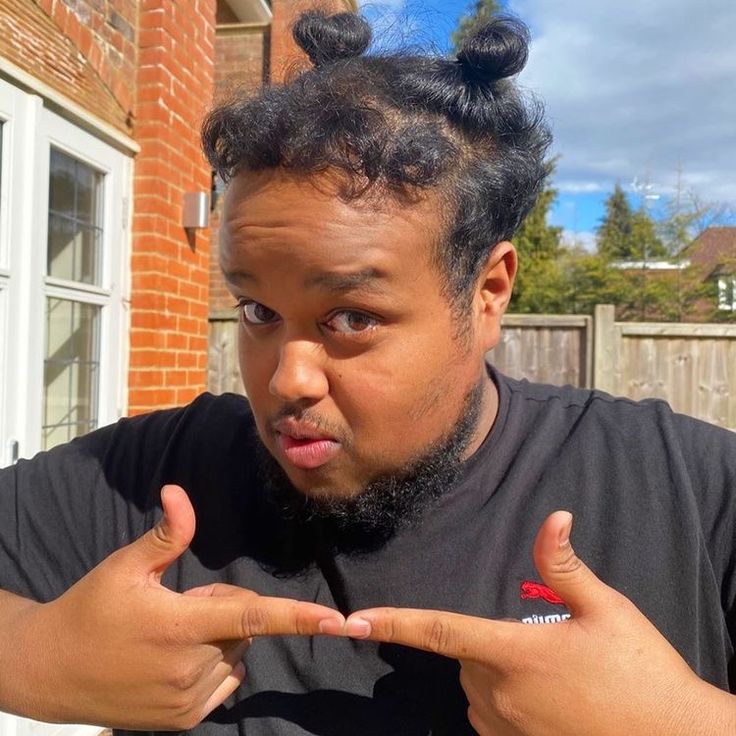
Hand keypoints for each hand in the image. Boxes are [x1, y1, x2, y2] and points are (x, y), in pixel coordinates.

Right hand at [14, 485, 345, 729]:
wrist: (52, 673)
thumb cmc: (90, 611)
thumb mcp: (124, 568)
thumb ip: (165, 535)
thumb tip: (178, 492)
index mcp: (181, 627)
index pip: (255, 617)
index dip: (301, 617)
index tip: (341, 620)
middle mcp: (191, 668)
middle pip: (242, 625)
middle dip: (222, 608)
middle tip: (177, 605)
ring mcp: (189, 699)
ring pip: (235, 652)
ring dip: (218, 638)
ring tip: (169, 635)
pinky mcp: (185, 719)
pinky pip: (226, 679)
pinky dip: (214, 664)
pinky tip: (174, 658)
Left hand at [339, 512, 735, 734]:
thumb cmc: (640, 671)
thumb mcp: (606, 609)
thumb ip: (565, 566)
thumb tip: (554, 517)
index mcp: (515, 652)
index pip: (439, 631)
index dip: (394, 623)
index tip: (352, 620)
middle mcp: (501, 695)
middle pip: (465, 658)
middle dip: (485, 644)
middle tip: (543, 642)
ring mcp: (510, 731)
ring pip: (477, 691)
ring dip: (495, 676)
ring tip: (553, 675)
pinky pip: (493, 721)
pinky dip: (505, 705)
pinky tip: (549, 702)